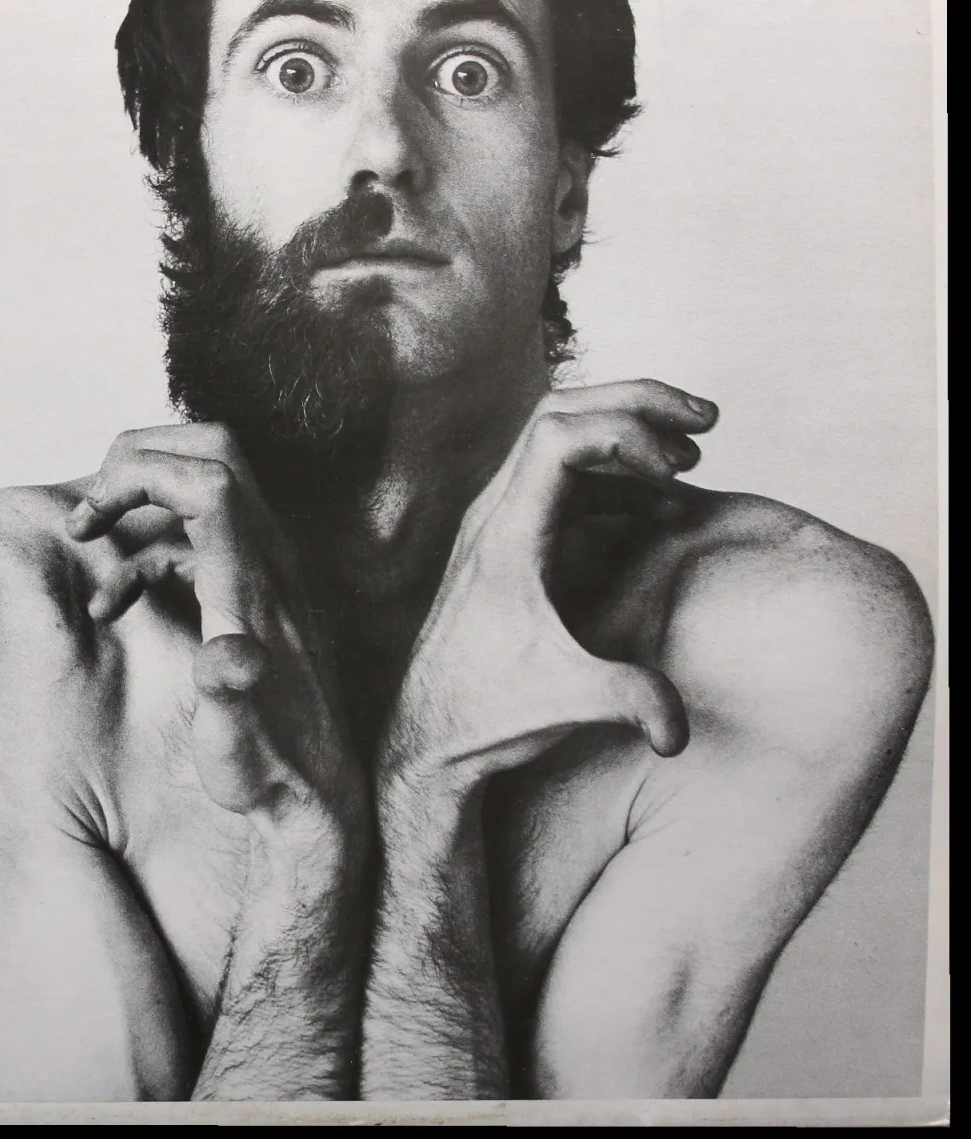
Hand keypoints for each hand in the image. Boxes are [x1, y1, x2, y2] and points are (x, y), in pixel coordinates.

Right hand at [65, 424, 360, 837]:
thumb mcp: (238, 736)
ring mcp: (259, 575)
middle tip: (92, 513)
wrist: (309, 792)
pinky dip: (148, 553)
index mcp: (258, 582)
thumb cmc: (269, 766)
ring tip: (87, 542)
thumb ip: (230, 689)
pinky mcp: (246, 596)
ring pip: (201, 488)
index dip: (145, 473)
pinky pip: (193, 543)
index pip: (210, 480)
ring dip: (139, 503)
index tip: (94, 515)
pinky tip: (114, 601)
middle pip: (214, 454)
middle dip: (142, 463)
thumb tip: (228, 656)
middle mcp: (268, 563)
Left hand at [379, 380, 718, 796]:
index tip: (677, 469)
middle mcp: (497, 514)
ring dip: (628, 434)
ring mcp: (503, 522)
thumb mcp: (565, 703)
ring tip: (692, 455)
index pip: (558, 436)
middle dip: (636, 404)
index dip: (624, 432)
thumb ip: (627, 705)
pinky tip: (663, 504)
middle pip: (560, 413)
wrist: (433, 729)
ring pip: (561, 439)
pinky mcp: (515, 539)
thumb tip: (681, 734)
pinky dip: (618, 476)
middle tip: (706, 420)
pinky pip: (567, 481)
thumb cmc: (486, 709)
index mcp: (506, 535)